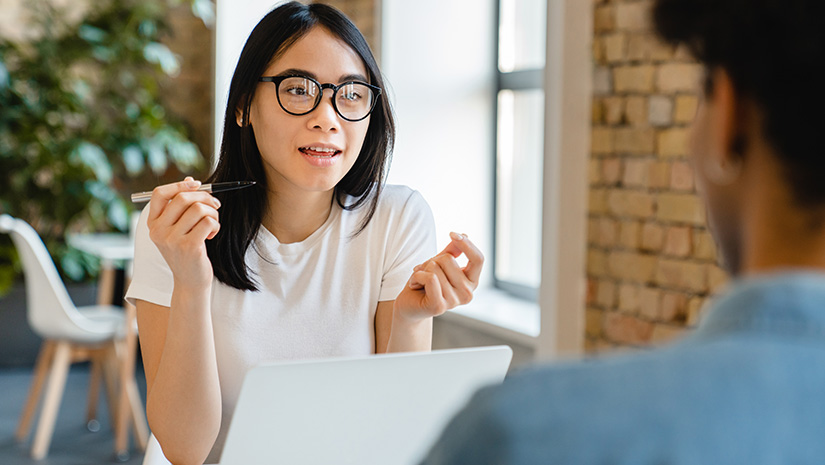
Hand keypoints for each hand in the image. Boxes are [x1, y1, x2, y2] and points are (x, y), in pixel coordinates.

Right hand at [146, 176, 220, 290]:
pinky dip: (216, 225)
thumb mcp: (179, 229)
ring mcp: (172, 240)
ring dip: (213, 213)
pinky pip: (208, 222)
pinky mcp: (189, 247)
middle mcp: (159, 231)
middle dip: (205, 197)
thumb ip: (181, 206)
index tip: (197, 185)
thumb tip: (191, 180)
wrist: (190, 282)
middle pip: (183, 198)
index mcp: (153, 224)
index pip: (160, 194)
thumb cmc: (187, 252)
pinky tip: (212, 235)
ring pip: (199, 209)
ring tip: (214, 224)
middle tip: (215, 205)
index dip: (179, 185)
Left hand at [394, 232, 483, 321]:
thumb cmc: (425, 283)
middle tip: (425, 272)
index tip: (452, 234)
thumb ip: (452, 251)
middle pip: (449, 259)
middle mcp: (467, 293)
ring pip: (435, 268)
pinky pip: (429, 278)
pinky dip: (416, 276)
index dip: (466, 244)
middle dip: (432, 261)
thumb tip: (465, 235)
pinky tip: (414, 285)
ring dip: (421, 270)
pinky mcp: (439, 306)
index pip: (478, 259)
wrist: (409, 305)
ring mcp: (454, 302)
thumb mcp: (439, 263)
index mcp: (472, 282)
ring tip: (419, 281)